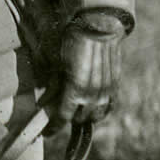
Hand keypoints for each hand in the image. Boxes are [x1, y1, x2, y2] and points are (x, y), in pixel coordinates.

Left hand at [52, 16, 125, 130]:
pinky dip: (100, 110)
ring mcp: (106, 91)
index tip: (47, 132)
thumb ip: (52, 86)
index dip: (54, 127)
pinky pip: (109, 106)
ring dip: (85, 116)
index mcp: (75, 89)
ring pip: (96, 115)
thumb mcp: (56, 64)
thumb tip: (44, 103)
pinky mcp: (115, 85)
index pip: (62, 117)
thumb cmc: (73, 43)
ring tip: (76, 110)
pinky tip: (92, 106)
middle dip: (68, 119)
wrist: (99, 27)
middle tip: (60, 114)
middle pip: (80, 119)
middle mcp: (92, 94)